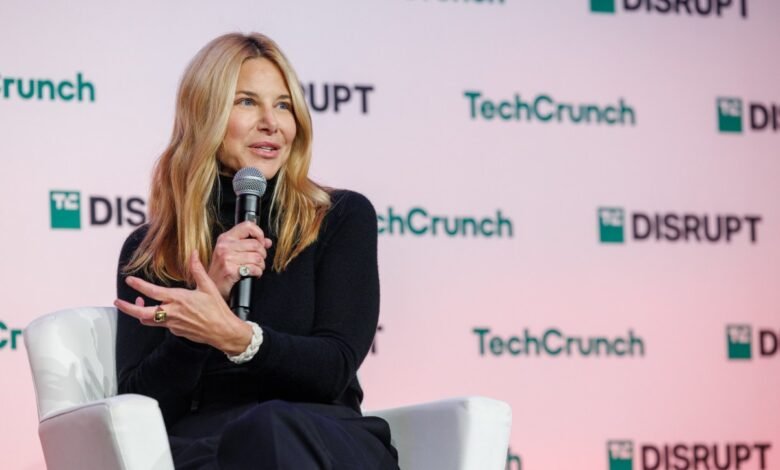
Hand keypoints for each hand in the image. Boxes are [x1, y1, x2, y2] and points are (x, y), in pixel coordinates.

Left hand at [114, 251, 252, 354]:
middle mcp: (172, 312)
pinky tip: (165, 312)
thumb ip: (197, 269)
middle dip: (127, 308)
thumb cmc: (217, 309)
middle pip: (142, 313)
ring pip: (148, 320)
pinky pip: (162, 324)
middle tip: (117, 302)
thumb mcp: (208, 286)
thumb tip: (193, 254)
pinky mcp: (176, 331)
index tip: (129, 280)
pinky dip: (158, 318)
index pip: (152, 292)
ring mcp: (172, 324)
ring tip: (137, 304)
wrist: (222, 331)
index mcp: (178, 299)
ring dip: (140, 313)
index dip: (138, 286)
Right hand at [208, 221, 272, 299]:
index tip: (261, 242)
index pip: (247, 226)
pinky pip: (254, 268)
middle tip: (259, 260)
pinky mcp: (230, 270)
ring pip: (257, 257)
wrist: (212, 287)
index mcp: (225, 238)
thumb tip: (267, 241)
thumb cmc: (222, 270)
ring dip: (261, 265)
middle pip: (256, 244)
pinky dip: (258, 272)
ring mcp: (226, 258)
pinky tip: (253, 274)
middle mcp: (225, 246)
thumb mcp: (232, 253)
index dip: (259, 233)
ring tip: (256, 268)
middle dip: (262, 254)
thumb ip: (249, 244)